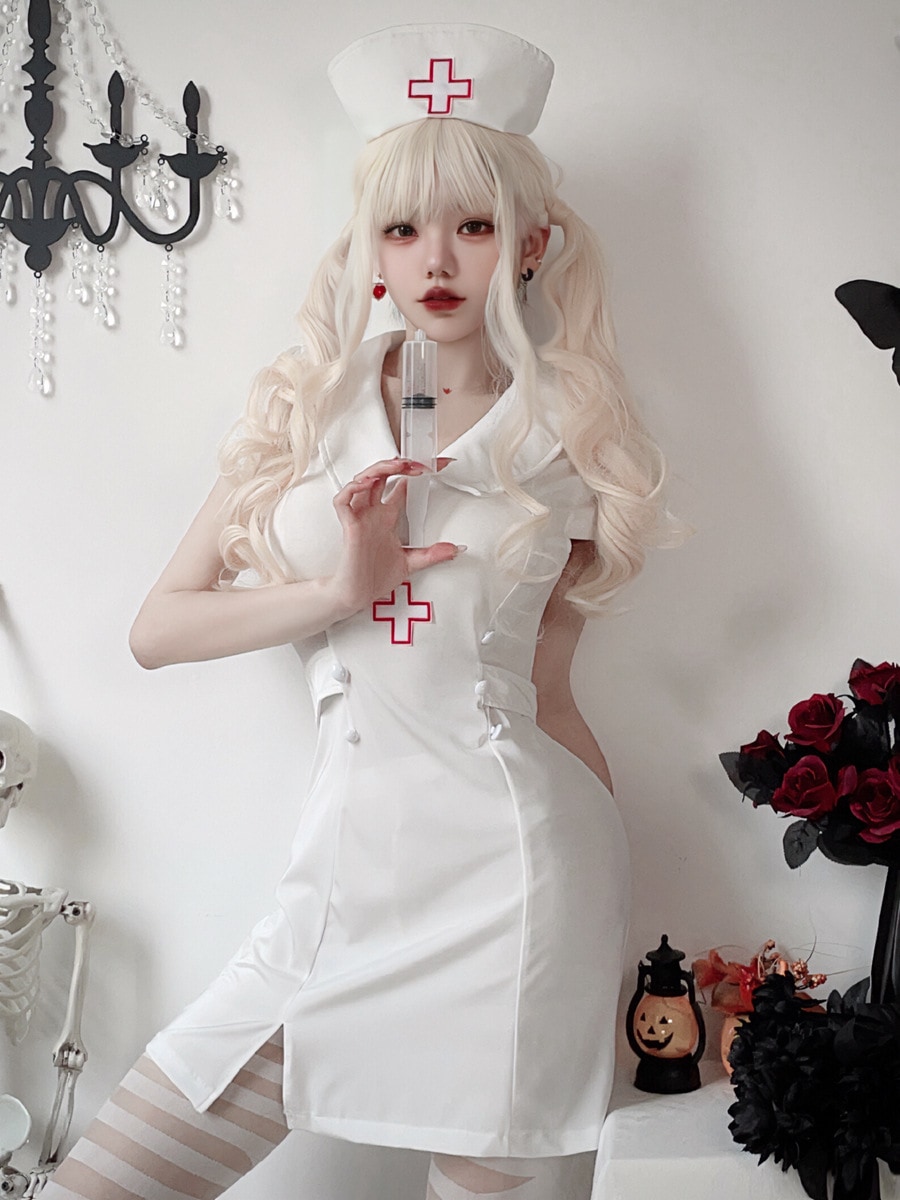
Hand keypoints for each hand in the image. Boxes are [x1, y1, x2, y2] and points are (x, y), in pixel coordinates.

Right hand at [329, 457, 460, 616]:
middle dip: (398, 465)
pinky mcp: (349, 528)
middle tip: (418, 464)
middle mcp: (373, 513)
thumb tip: (457, 549)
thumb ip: (433, 554)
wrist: (356, 596)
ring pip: (362, 481)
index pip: (401, 487)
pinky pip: (343, 501)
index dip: (414, 474)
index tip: (435, 466)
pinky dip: (351, 490)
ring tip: (397, 465)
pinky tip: (366, 484)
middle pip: (381, 477)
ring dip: (379, 470)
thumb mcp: (412, 563)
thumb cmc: (375, 577)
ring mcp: (360, 518)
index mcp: (386, 517)